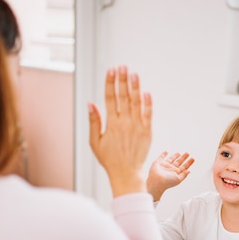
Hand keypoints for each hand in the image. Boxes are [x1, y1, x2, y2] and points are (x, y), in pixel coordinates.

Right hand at [88, 66, 151, 196]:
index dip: (110, 83)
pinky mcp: (147, 132)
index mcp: (111, 124)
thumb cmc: (109, 159)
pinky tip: (146, 92)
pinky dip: (148, 104)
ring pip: (136, 103)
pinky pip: (148, 115)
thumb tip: (90, 103)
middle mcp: (125, 123)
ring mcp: (137, 127)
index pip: (110, 98)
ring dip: (135, 87)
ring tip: (134, 74)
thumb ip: (94, 122)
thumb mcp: (95, 142)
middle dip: (122, 80)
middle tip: (122, 66)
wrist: (126, 173)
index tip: (111, 70)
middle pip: (123, 97)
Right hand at [147, 151, 194, 200]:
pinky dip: (163, 154)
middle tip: (187, 153)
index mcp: (176, 173)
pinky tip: (166, 152)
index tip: (193, 158)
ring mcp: (164, 165)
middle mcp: (171, 169)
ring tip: (179, 153)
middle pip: (178, 162)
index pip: (184, 167)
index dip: (188, 163)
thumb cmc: (167, 182)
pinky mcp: (158, 163)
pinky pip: (161, 157)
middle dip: (183, 158)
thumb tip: (189, 171)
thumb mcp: (178, 179)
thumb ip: (184, 175)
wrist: (157, 181)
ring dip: (175, 156)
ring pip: (171, 159)